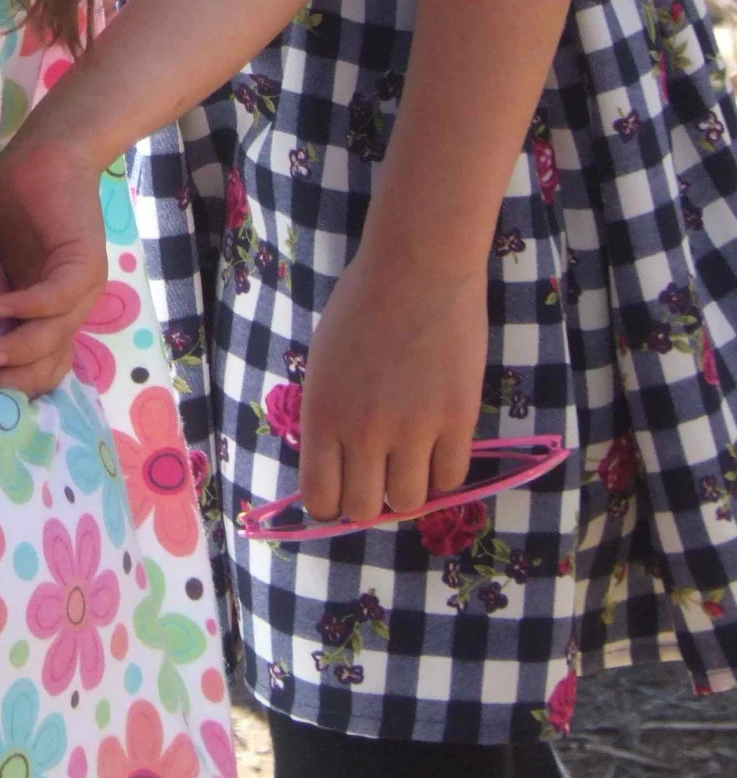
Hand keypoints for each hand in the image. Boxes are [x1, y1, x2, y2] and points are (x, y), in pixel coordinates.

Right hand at [0, 131, 109, 396]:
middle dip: (19, 377)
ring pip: (56, 333)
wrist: (48, 156)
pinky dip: (30, 306)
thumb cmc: (18, 206)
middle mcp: (72, 305)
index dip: (18, 381)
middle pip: (53, 360)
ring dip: (22, 347)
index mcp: (51, 311)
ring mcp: (83, 285)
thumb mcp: (0, 265)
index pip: (45, 366)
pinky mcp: (83, 259)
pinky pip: (58, 296)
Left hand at [297, 240, 489, 526]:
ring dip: (408, 488)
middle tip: (379, 476)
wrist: (417, 269)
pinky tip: (439, 445)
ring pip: (410, 502)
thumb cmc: (362, 305)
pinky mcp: (457, 422)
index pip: (321, 497)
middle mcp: (363, 431)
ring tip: (411, 458)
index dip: (332, 504)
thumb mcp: (324, 361)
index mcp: (322, 414)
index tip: (342, 492)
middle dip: (370, 499)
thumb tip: (338, 465)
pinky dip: (443, 471)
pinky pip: (451, 479)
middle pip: (365, 509)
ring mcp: (413, 430)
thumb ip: (328, 414)